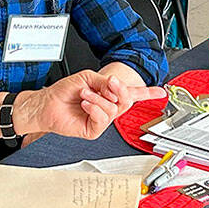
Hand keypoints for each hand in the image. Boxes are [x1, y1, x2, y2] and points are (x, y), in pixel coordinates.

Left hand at [20, 69, 164, 140]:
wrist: (47, 104)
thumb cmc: (63, 91)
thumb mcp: (87, 77)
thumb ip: (104, 82)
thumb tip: (115, 87)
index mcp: (107, 94)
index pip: (131, 94)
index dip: (147, 93)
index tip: (161, 92)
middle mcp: (106, 107)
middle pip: (126, 101)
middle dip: (119, 89)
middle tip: (110, 83)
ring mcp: (101, 119)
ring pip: (114, 109)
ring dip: (99, 98)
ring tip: (85, 94)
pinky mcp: (93, 129)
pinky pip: (103, 119)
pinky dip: (95, 108)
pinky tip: (86, 104)